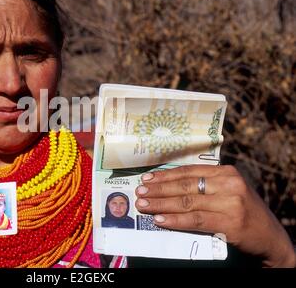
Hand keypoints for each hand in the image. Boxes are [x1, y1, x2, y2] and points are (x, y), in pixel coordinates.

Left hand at [135, 165, 295, 266]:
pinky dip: (175, 220)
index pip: (188, 171)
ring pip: (187, 202)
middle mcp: (229, 183)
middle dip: (159, 190)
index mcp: (226, 172)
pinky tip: (160, 220)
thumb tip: (168, 185)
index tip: (147, 179)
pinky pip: (195, 220)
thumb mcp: (228, 191)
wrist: (270, 237)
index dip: (165, 175)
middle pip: (185, 185)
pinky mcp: (230, 223)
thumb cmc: (243, 212)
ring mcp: (230, 203)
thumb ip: (205, 186)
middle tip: (140, 193)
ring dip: (161, 204)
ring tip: (143, 206)